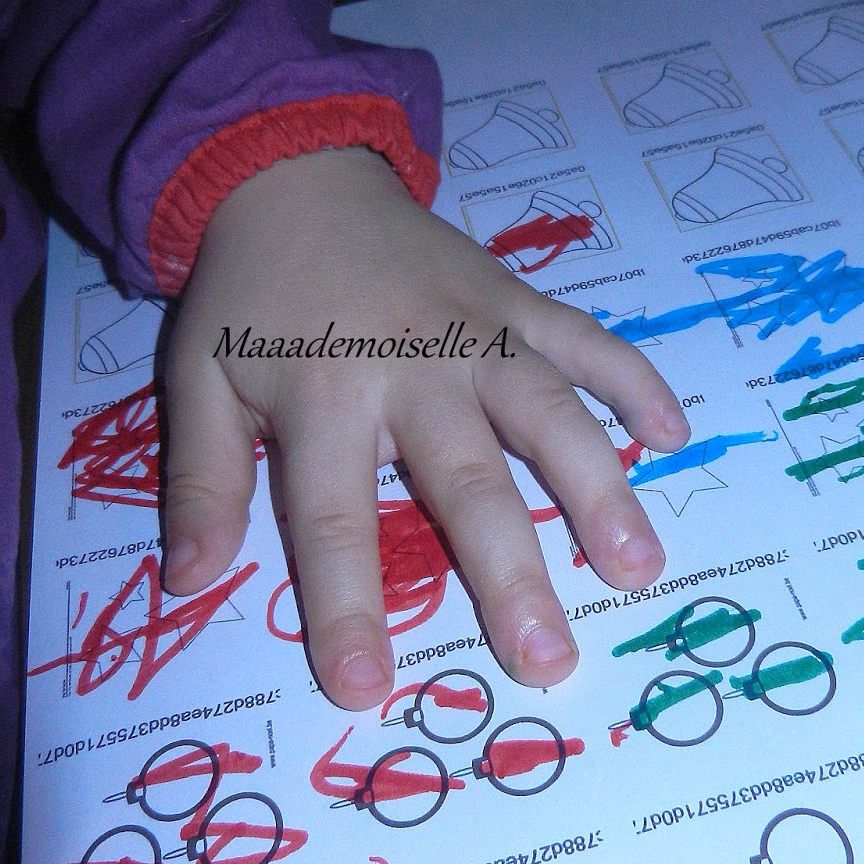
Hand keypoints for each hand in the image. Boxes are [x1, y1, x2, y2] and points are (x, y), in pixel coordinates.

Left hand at [162, 147, 688, 706]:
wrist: (294, 174)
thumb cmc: (249, 296)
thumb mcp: (198, 380)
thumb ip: (203, 480)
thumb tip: (190, 583)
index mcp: (324, 396)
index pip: (334, 520)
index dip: (348, 607)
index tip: (366, 689)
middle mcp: (412, 367)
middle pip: (467, 481)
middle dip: (510, 574)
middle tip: (548, 659)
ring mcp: (478, 330)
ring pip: (549, 414)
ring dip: (598, 488)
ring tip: (638, 566)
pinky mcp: (519, 299)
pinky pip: (588, 339)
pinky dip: (634, 381)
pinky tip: (673, 437)